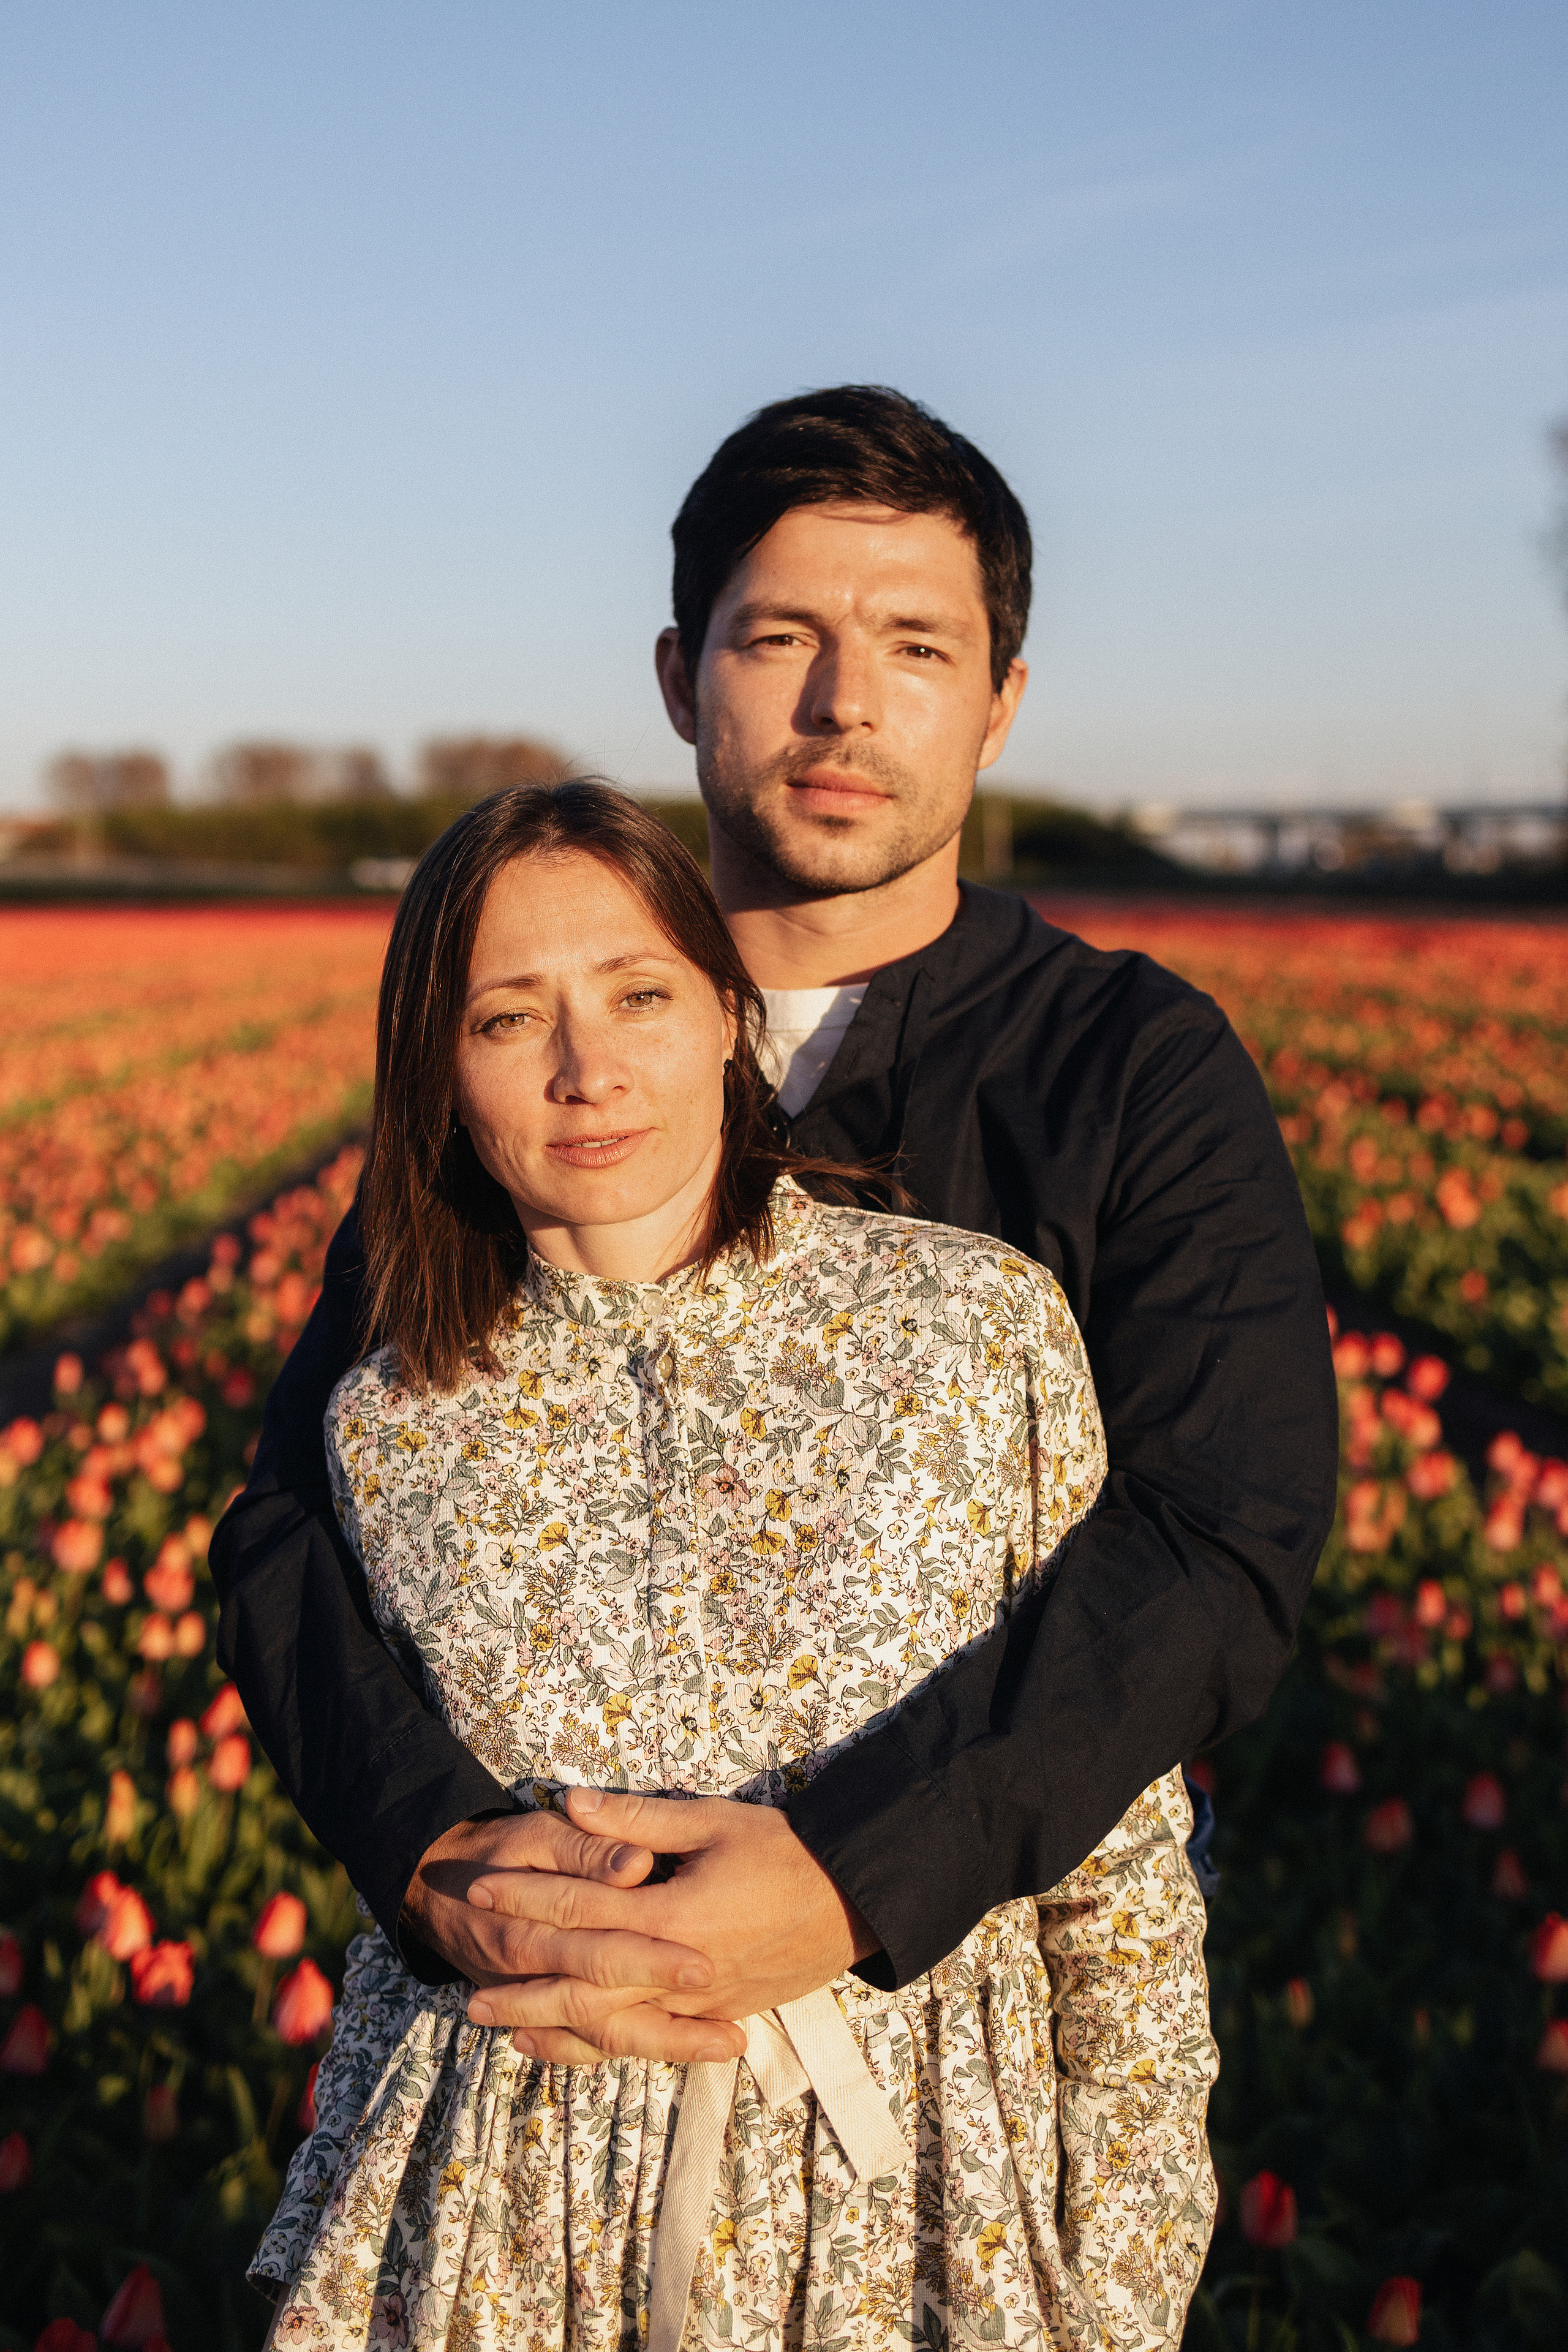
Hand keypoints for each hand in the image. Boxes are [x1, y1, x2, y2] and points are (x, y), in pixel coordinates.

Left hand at [463, 1788, 878, 2065]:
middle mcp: (679, 1969)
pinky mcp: (717, 2018)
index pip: (584, 1908)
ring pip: (612, 2027)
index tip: (484, 1891)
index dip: (530, 1898)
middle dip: (524, 1986)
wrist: (855, 1902)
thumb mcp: (713, 1822)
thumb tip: (571, 1804)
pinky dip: (603, 2048)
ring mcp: (699, 2003)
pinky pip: (649, 2042)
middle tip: (467, 1995)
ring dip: (553, 2029)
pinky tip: (572, 2049)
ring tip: (502, 2030)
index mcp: (674, 1913)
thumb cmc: (786, 1852)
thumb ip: (638, 1823)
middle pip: (585, 1984)